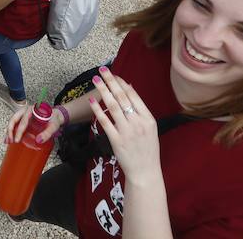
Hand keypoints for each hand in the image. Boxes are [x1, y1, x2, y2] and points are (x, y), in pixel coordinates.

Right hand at [7, 105, 64, 143]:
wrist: (55, 116)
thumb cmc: (54, 119)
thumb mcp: (53, 126)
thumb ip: (47, 133)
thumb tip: (38, 140)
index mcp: (32, 110)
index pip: (23, 121)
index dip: (19, 131)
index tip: (17, 140)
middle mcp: (25, 111)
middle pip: (14, 119)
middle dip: (10, 131)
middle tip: (10, 141)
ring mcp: (23, 114)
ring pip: (12, 121)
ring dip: (8, 131)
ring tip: (7, 141)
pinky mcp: (23, 118)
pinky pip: (15, 124)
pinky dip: (11, 131)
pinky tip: (9, 138)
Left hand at [89, 67, 160, 183]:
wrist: (145, 172)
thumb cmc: (147, 150)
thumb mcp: (150, 128)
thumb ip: (140, 111)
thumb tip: (129, 90)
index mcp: (148, 119)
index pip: (133, 96)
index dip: (122, 83)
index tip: (114, 74)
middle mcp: (138, 123)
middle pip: (122, 97)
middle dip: (111, 82)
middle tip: (102, 70)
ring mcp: (127, 132)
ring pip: (113, 107)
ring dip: (103, 91)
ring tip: (95, 80)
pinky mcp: (116, 140)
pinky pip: (105, 122)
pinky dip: (98, 110)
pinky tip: (92, 101)